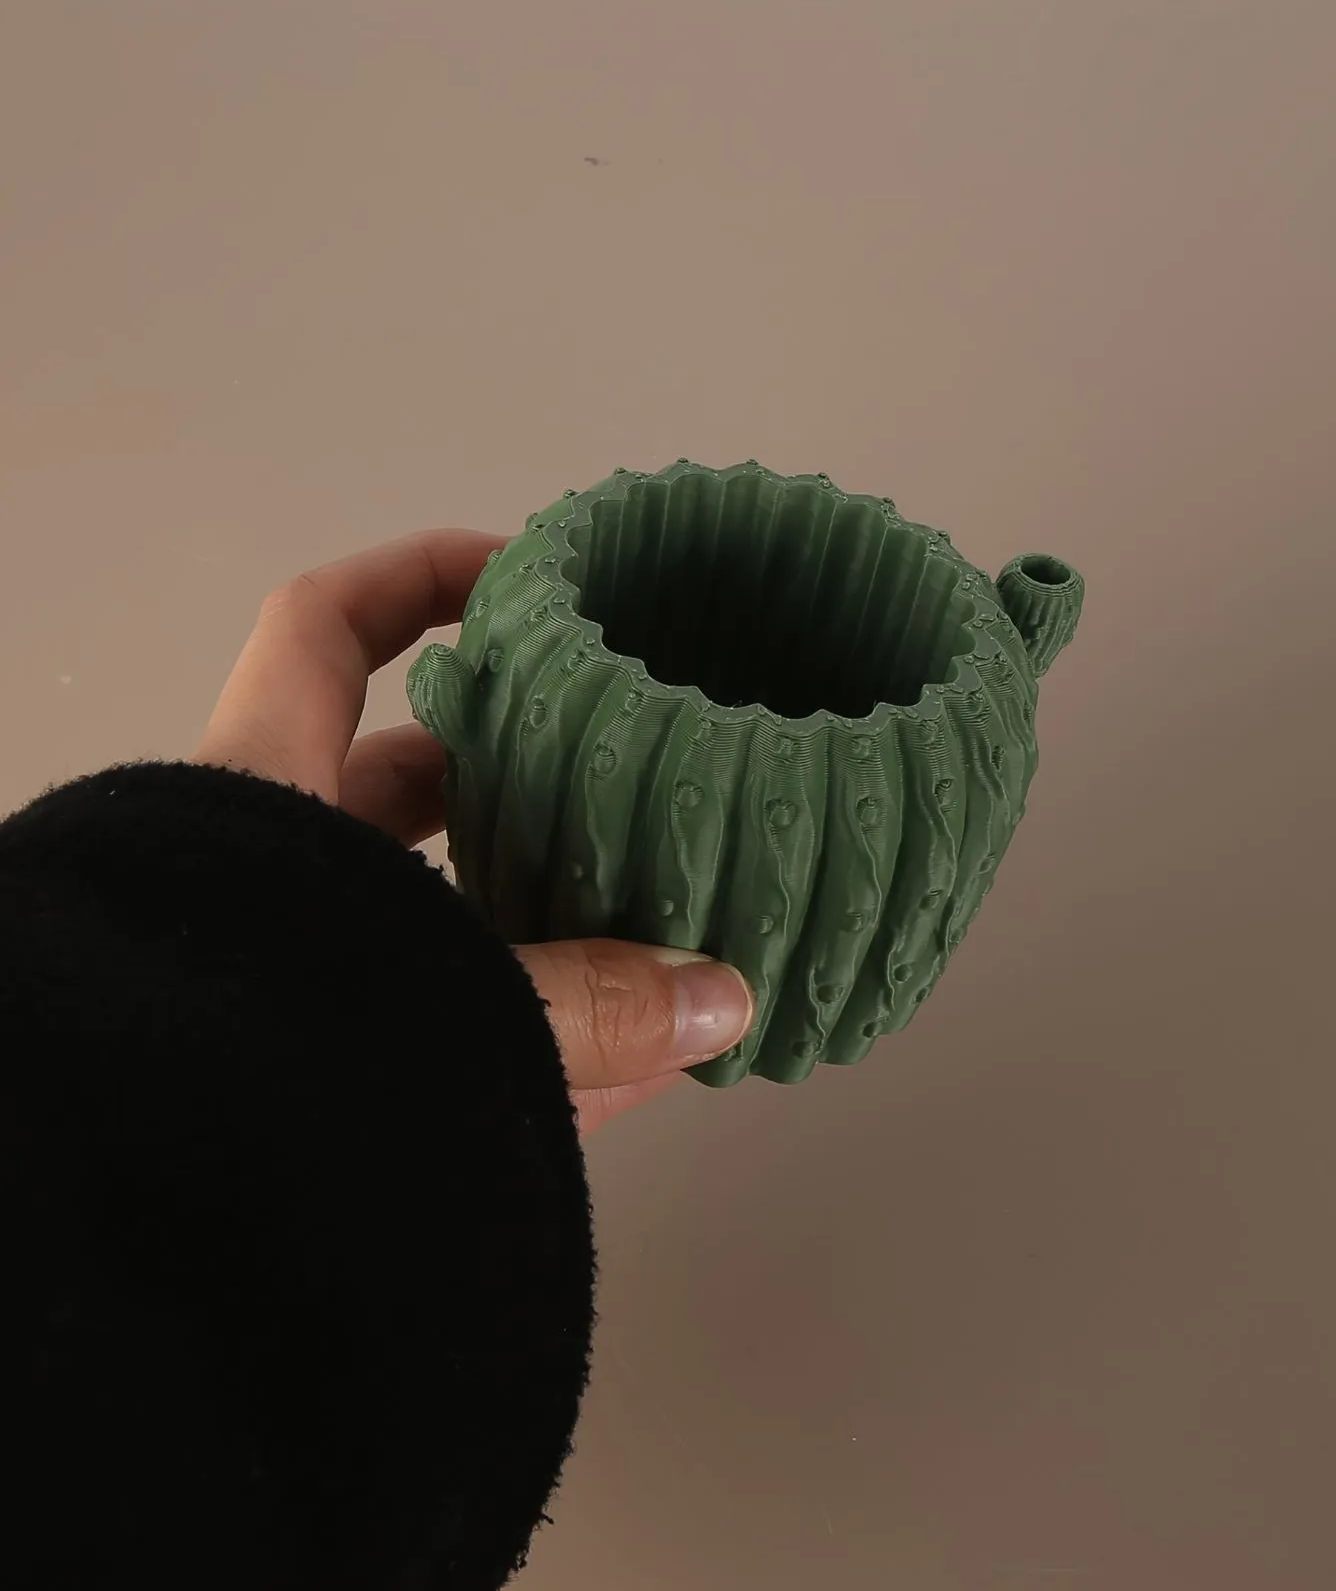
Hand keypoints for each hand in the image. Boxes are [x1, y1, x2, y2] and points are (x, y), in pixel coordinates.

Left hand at [194, 530, 752, 1131]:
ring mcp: (310, 981)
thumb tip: (726, 999)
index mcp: (264, 799)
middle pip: (407, 781)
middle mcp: (285, 876)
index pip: (322, 629)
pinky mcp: (343, 1083)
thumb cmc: (249, 1068)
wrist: (126, 1242)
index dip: (420, 575)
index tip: (531, 577)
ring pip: (444, 915)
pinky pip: (464, 1041)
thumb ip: (582, 1004)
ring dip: (549, 910)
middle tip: (632, 760)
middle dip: (526, 766)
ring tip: (668, 908)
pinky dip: (553, 1047)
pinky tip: (655, 1064)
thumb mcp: (436, 1005)